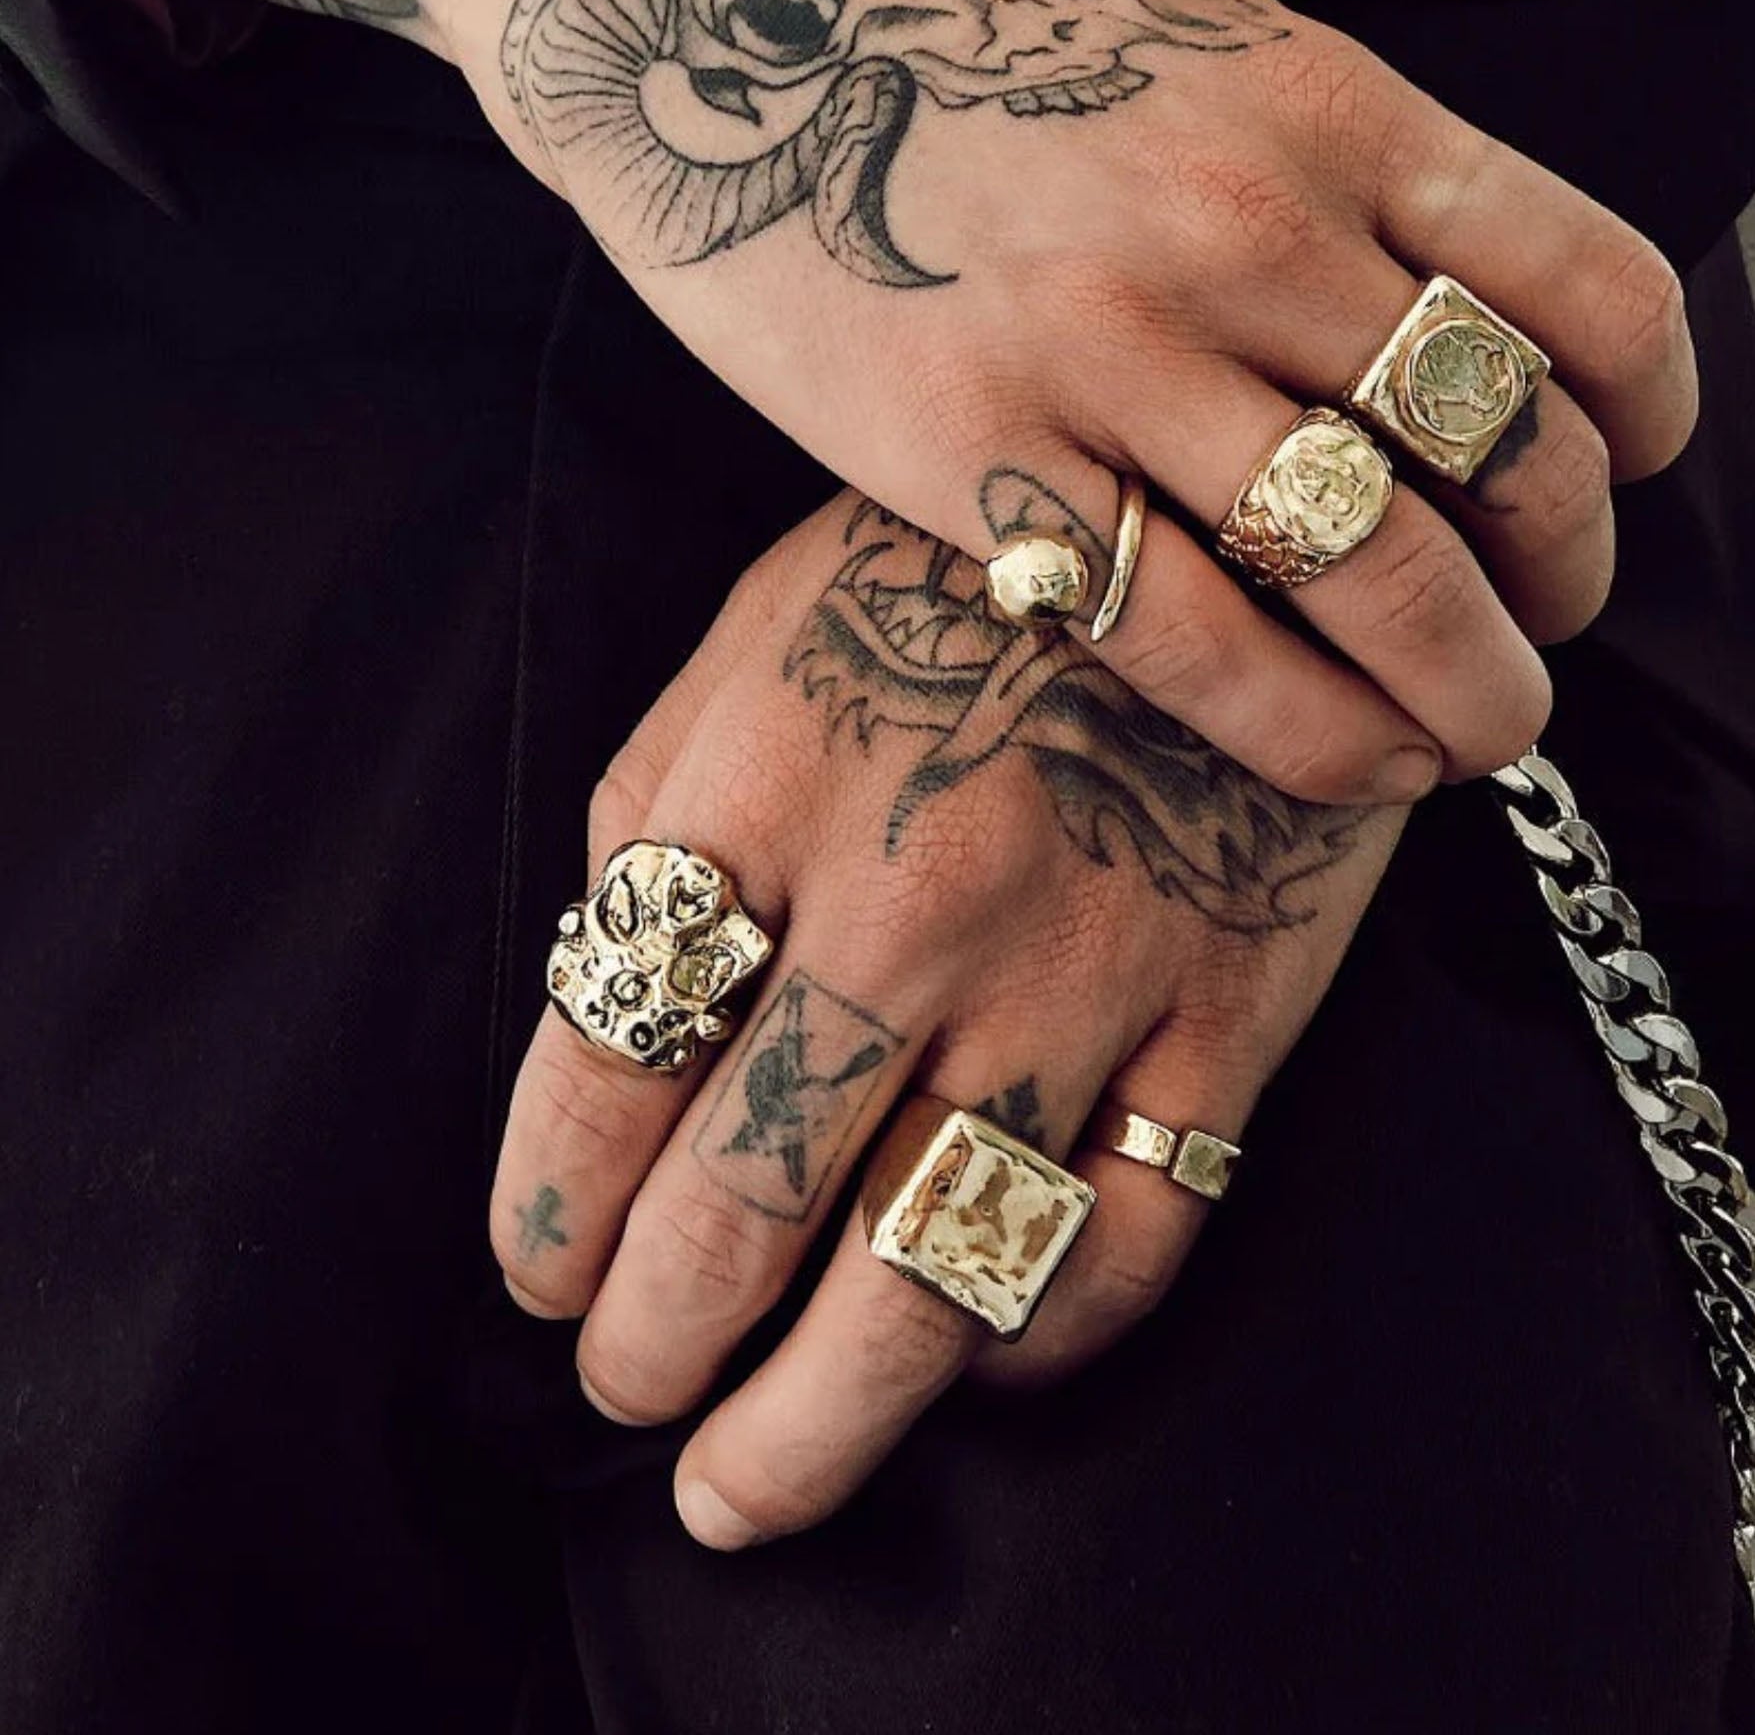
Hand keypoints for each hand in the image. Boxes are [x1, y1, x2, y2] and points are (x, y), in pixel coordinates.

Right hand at [419, 0, 1695, 801]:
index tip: (1638, 468)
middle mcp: (1241, 232)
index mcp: (1319, 98)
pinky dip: (1293, 726)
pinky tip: (1343, 757)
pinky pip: (1181, 637)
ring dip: (1460, 683)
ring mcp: (1109, 356)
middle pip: (1497, 453)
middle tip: (1547, 624)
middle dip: (1563, 574)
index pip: (1580, 285)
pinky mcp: (978, 462)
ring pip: (1363, 571)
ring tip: (1474, 728)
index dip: (1653, 410)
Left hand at [490, 492, 1404, 1547]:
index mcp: (764, 788)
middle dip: (654, 1339)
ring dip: (814, 1422)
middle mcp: (911, 902)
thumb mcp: (752, 639)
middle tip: (624, 1391)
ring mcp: (1083, 972)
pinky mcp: (1229, 1018)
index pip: (605, 1056)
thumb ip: (661, 822)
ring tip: (740, 1491)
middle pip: (747, 1199)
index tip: (535, 1277)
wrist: (1223, 515)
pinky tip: (965, 1365)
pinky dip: (1036, 1343)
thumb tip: (601, 1015)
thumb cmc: (950, 577)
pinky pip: (1128, 1240)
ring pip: (931, 1271)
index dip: (546, 1209)